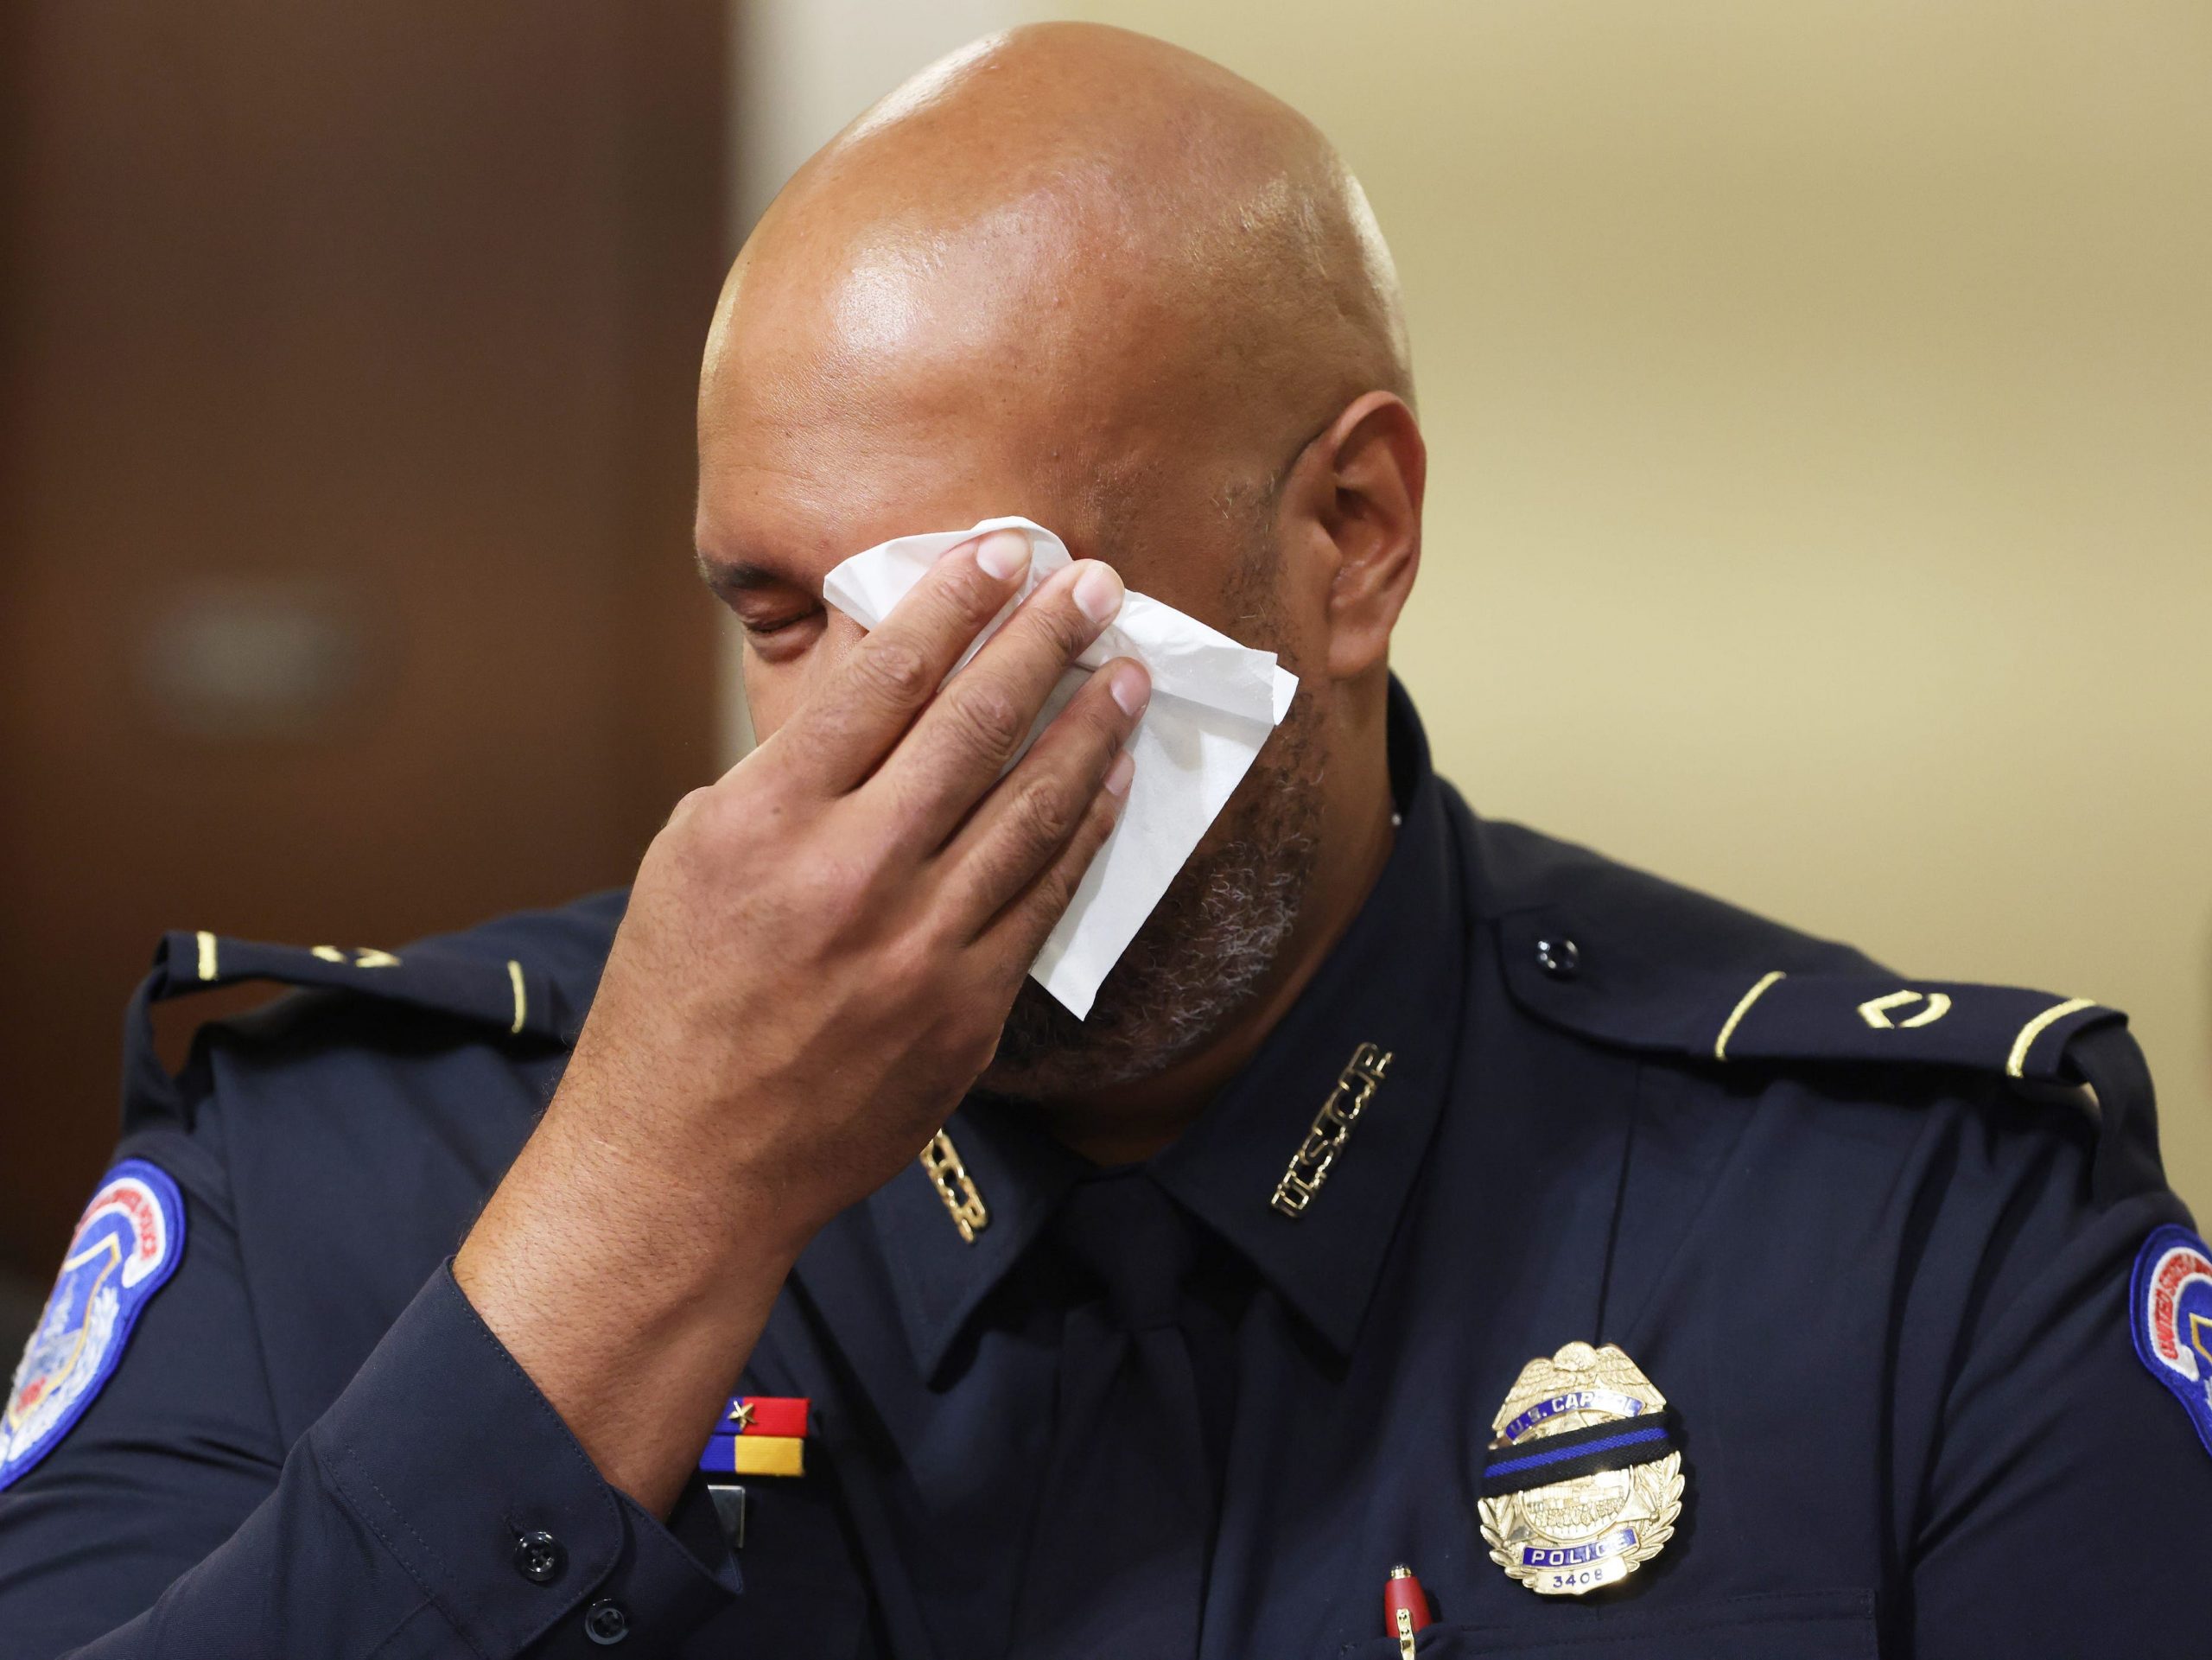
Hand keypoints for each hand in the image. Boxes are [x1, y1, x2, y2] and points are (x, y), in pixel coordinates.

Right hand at [456, 528, 1147, 1507]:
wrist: (689, 1164)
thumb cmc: (675, 999)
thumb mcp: (694, 852)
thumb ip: (788, 769)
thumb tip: (884, 682)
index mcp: (764, 820)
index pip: (885, 676)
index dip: (956, 600)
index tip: (1004, 549)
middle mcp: (849, 875)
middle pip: (975, 725)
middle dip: (1046, 639)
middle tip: (1096, 582)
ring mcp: (919, 950)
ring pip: (1032, 810)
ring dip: (1090, 729)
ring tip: (1129, 671)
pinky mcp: (967, 1015)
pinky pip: (1044, 900)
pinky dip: (1084, 833)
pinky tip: (1110, 785)